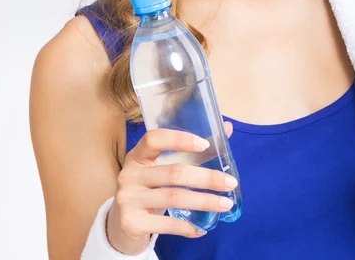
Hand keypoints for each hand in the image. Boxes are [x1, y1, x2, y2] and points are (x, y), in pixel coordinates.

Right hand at [106, 121, 234, 254]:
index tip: (205, 145)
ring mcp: (128, 199)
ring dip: (204, 202)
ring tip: (226, 204)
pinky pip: (167, 224)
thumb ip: (191, 150)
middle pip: (173, 172)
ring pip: (174, 198)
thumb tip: (227, 128)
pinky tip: (203, 227)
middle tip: (231, 182)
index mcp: (137, 155)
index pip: (154, 139)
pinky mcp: (131, 222)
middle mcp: (130, 174)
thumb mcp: (161, 166)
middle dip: (206, 177)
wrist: (124, 223)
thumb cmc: (150, 187)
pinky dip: (188, 226)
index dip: (180, 139)